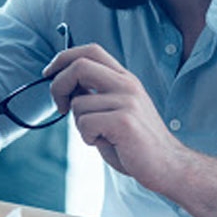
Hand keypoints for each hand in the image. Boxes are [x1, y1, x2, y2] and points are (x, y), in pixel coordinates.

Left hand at [43, 44, 183, 192]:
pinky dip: (87, 137)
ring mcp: (127, 101)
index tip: (49, 73)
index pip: (91, 50)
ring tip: (100, 135)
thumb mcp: (116, 110)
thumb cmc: (136, 142)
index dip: (64, 57)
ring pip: (78, 104)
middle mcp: (127, 84)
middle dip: (58, 85)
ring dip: (79, 124)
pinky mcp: (124, 121)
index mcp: (125, 78)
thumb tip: (66, 86)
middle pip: (79, 65)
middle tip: (59, 106)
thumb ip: (95, 95)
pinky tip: (106, 142)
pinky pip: (85, 123)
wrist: (168, 165)